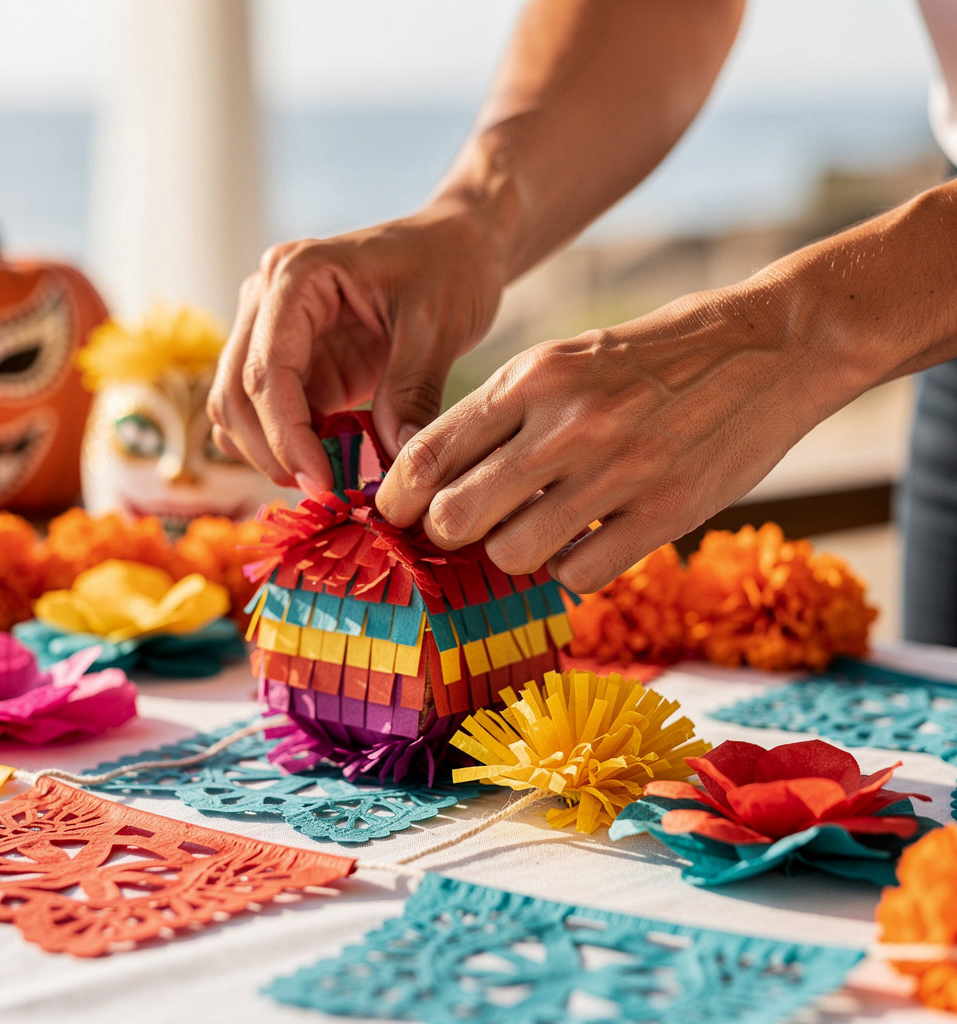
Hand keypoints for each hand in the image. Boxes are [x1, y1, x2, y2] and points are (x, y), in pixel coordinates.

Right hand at [207, 203, 507, 490]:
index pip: (267, 370)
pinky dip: (288, 447)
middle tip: (324, 494)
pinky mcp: (294, 362)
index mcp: (297, 276)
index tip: (322, 483)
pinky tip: (332, 463)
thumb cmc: (451, 266)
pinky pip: (268, 415)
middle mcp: (268, 299)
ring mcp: (273, 331)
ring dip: (272, 453)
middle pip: (235, 393)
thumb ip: (411, 389)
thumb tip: (393, 459)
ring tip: (330, 482)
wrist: (459, 246)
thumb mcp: (438, 324)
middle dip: (271, 452)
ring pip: (238, 410)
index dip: (286, 436)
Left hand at [376, 284, 836, 592]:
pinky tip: (586, 541)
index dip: (397, 499)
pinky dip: (571, 568)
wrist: (773, 344)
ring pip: (513, 555)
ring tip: (535, 531)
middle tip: (466, 528)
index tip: (397, 515)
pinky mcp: (668, 513)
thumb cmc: (654, 355)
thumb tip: (441, 485)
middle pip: (456, 517)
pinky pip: (580, 574)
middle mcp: (566, 423)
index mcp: (532, 376)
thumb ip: (504, 416)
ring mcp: (619, 471)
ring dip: (513, 554)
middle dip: (447, 534)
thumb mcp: (568, 358)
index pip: (427, 455)